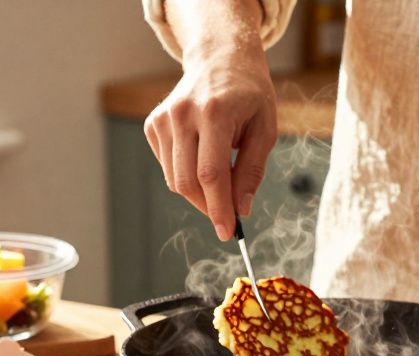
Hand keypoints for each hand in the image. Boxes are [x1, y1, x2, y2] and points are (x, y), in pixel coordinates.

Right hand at [144, 45, 276, 240]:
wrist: (221, 59)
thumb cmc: (249, 95)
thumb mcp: (265, 129)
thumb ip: (252, 170)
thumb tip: (241, 209)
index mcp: (215, 113)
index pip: (211, 174)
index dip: (218, 208)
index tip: (228, 231)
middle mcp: (183, 114)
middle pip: (187, 182)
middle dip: (208, 206)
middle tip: (228, 214)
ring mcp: (164, 118)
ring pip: (175, 179)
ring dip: (198, 192)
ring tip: (221, 176)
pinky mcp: (153, 124)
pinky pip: (168, 167)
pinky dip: (186, 174)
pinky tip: (202, 156)